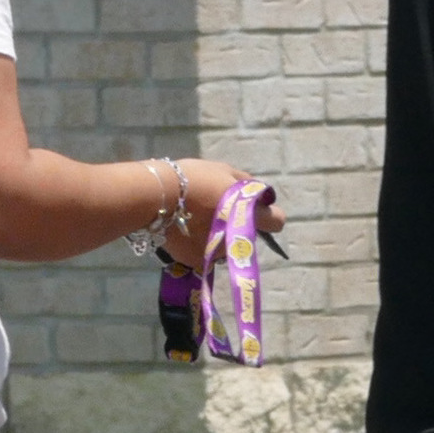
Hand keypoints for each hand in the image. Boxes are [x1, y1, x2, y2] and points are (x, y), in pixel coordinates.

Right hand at [154, 156, 261, 272]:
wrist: (156, 198)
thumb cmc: (193, 179)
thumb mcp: (223, 170)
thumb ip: (246, 183)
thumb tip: (260, 195)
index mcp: (248, 214)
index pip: (277, 222)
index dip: (269, 215)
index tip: (257, 210)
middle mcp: (237, 239)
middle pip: (246, 235)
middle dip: (236, 226)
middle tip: (215, 211)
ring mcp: (217, 253)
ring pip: (224, 246)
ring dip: (217, 236)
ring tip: (195, 219)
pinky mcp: (198, 261)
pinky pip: (204, 253)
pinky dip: (198, 244)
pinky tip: (183, 230)